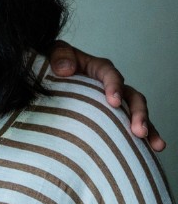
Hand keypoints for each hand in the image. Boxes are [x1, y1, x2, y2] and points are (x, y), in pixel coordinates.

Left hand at [50, 40, 164, 151]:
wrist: (49, 76)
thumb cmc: (54, 63)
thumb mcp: (53, 53)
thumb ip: (59, 57)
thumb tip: (66, 69)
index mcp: (98, 68)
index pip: (110, 75)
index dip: (115, 87)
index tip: (113, 102)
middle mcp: (112, 85)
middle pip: (132, 96)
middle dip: (138, 114)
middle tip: (139, 131)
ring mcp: (115, 102)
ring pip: (136, 114)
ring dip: (148, 128)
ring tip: (155, 144)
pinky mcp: (112, 116)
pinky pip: (129, 126)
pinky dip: (141, 138)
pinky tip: (151, 151)